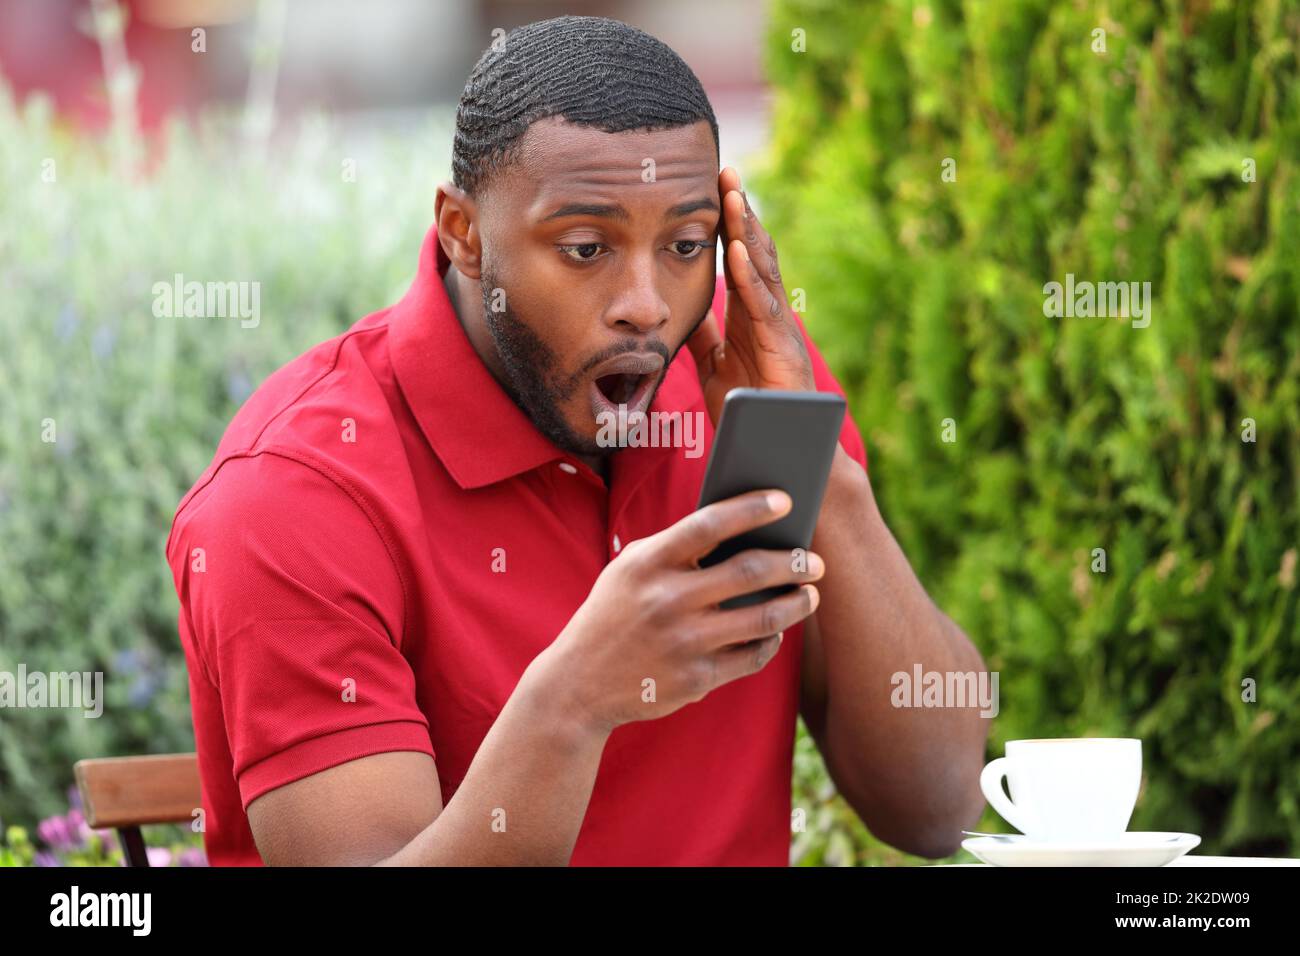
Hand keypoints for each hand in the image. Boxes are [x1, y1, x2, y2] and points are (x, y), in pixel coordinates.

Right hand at [542, 489, 823, 733]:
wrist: (579, 684)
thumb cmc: (615, 613)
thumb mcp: (631, 569)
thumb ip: (676, 547)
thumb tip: (742, 526)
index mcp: (649, 563)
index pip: (709, 524)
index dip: (751, 509)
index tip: (786, 501)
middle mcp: (667, 600)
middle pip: (750, 571)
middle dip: (793, 563)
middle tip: (815, 561)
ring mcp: (684, 642)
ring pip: (763, 618)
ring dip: (797, 604)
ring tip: (810, 594)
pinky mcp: (697, 678)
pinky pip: (752, 655)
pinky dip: (771, 641)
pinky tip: (777, 630)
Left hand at [687, 167, 816, 425]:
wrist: (778, 446)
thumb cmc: (751, 408)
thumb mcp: (714, 365)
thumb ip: (704, 335)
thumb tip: (684, 308)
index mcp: (749, 313)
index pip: (738, 257)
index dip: (725, 223)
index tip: (711, 186)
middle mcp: (767, 313)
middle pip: (755, 252)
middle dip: (740, 211)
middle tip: (726, 170)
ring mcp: (779, 328)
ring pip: (764, 270)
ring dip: (748, 231)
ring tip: (734, 195)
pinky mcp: (783, 349)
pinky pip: (765, 307)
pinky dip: (752, 277)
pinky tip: (739, 252)